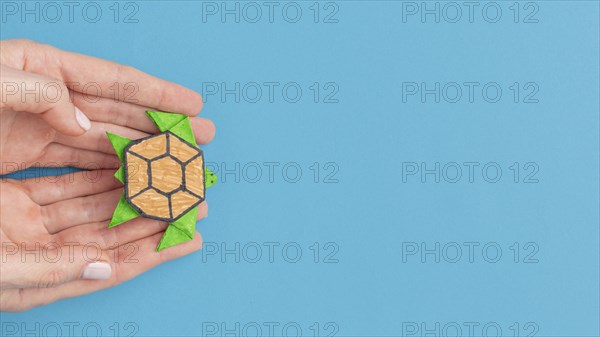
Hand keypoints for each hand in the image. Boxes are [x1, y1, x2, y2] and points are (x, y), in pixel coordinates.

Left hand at [0, 39, 214, 172]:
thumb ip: (39, 94)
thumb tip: (82, 124)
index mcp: (44, 67)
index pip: (115, 80)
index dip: (158, 93)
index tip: (194, 104)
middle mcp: (51, 96)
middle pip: (119, 111)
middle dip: (162, 124)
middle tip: (201, 136)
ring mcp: (41, 125)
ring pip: (105, 140)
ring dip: (142, 151)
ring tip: (176, 161)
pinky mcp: (29, 152)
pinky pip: (79, 163)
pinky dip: (108, 171)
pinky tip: (135, 178)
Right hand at [0, 171, 206, 311]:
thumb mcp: (1, 270)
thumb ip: (52, 269)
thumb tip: (105, 265)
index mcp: (47, 279)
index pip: (117, 265)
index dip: (157, 252)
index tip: (192, 239)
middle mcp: (47, 253)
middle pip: (113, 233)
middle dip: (154, 218)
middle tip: (190, 204)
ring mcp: (32, 226)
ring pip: (93, 207)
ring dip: (129, 195)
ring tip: (165, 181)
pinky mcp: (16, 202)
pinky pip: (63, 186)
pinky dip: (92, 177)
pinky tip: (120, 168)